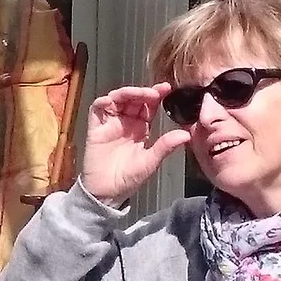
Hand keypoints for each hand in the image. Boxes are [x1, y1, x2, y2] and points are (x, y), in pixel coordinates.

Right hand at [79, 83, 189, 207]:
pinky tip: (111, 101)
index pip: (149, 106)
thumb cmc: (129, 178)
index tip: (166, 88)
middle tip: (153, 92)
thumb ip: (165, 146)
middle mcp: (125, 122)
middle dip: (142, 92)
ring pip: (116, 99)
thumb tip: (186, 134)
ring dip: (126, 93)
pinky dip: (103, 102)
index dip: (156, 95)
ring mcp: (110, 123)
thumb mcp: (151, 162)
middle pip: (133, 99)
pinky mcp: (95, 128)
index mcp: (140, 128)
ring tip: (135, 94)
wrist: (107, 192)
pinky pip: (97, 109)